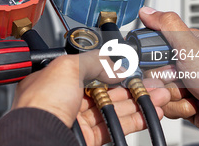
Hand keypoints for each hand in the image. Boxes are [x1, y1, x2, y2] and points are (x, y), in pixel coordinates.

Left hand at [12, 54, 170, 145]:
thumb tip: (113, 65)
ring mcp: (76, 119)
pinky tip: (147, 114)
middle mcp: (62, 99)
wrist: (41, 136)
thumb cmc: (40, 105)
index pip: (86, 70)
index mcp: (52, 79)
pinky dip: (133, 121)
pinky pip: (114, 127)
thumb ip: (92, 61)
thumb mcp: (67, 67)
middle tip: (150, 83)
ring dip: (136, 102)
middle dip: (129, 86)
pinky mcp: (87, 137)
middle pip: (103, 90)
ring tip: (158, 97)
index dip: (109, 69)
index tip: (128, 68)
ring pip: (112, 108)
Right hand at [139, 7, 198, 145]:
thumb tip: (146, 11)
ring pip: (158, 90)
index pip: (152, 46)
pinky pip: (166, 106)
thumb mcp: (191, 46)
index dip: (151, 56)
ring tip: (192, 93)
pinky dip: (179, 108)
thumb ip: (167, 26)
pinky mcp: (184, 102)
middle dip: (164, 80)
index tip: (161, 60)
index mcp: (186, 45)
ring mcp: (185, 84)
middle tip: (181, 78)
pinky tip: (195, 104)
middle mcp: (185, 64)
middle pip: (152, 72)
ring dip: (173, 95)